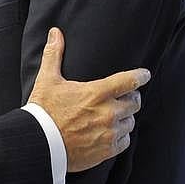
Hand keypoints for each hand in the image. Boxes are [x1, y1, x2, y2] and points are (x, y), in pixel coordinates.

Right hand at [26, 27, 148, 171]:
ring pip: (130, 122)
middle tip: (124, 97)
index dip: (140, 76)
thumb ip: (54, 54)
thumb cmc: (44, 111)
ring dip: (125, 118)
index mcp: (96, 93)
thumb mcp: (47, 80)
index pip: (129, 81)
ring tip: (114, 116)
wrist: (39, 145)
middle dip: (131, 98)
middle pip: (135, 102)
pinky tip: (110, 133)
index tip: (144, 74)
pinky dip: (120, 137)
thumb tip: (55, 32)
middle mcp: (107, 113)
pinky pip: (125, 141)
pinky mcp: (107, 150)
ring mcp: (109, 133)